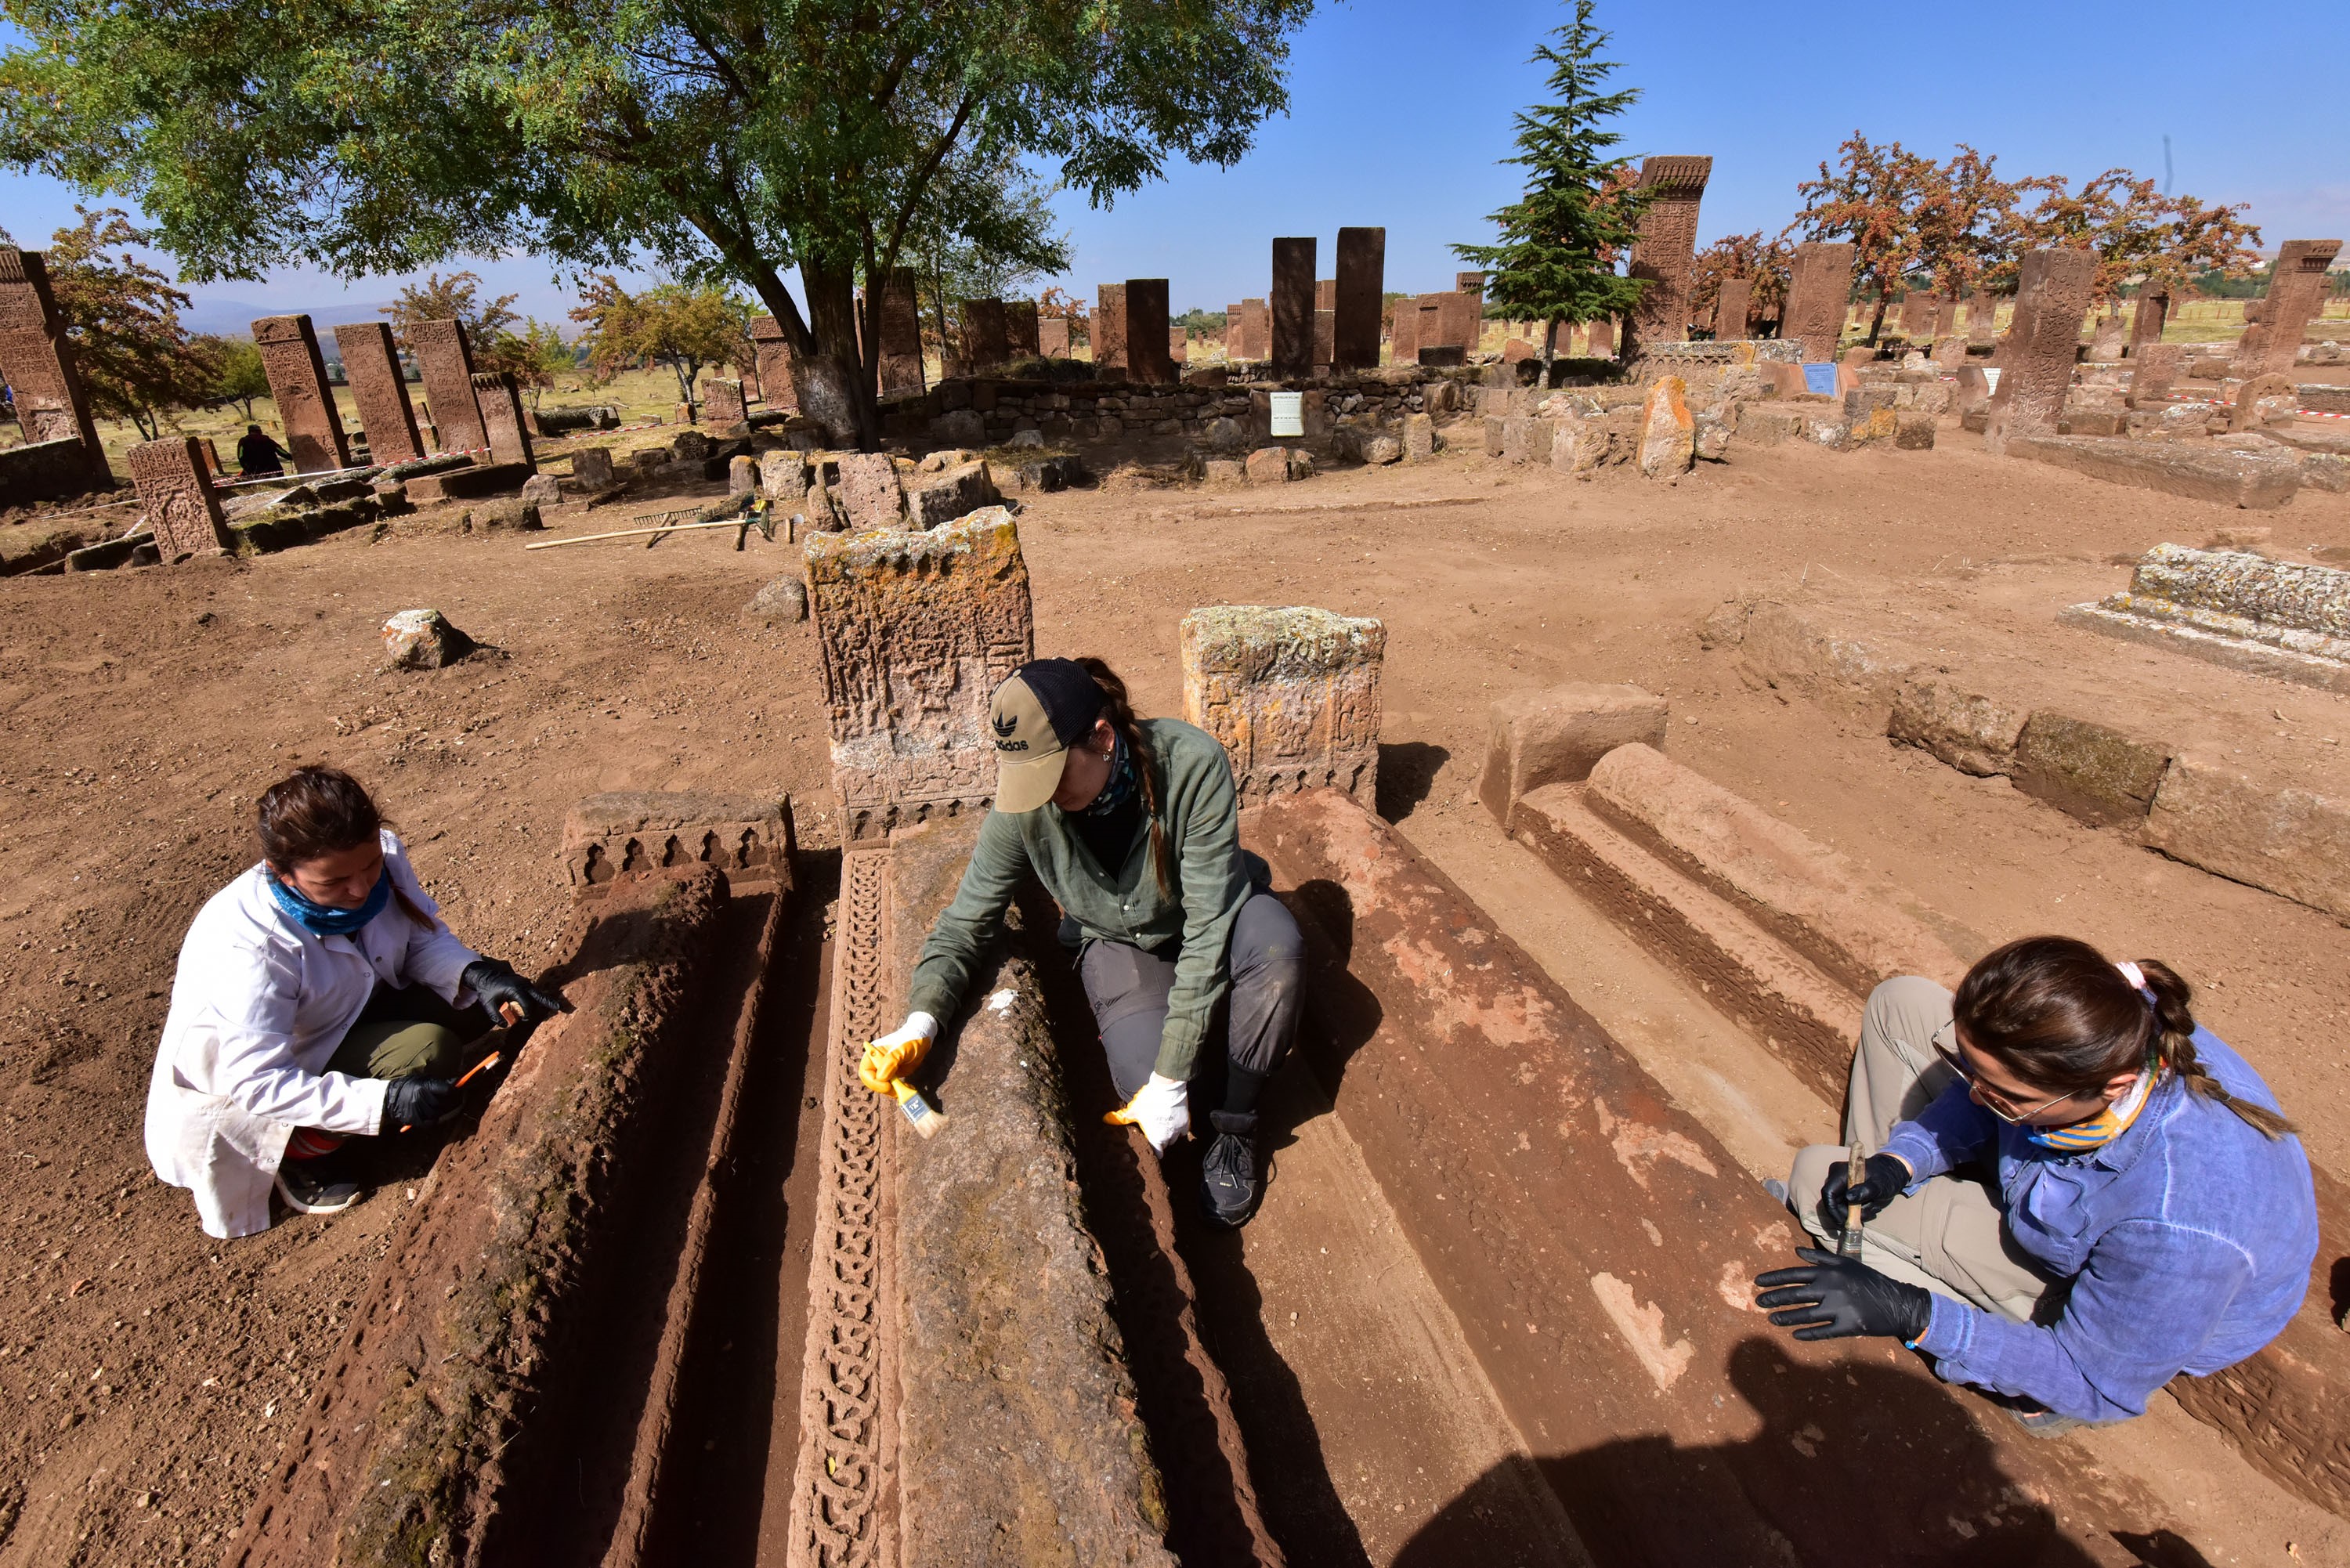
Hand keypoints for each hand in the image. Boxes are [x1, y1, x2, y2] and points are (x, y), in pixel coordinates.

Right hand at [384, 1075, 461, 1131]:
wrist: (388, 1099)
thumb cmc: (407, 1087)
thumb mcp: (421, 1080)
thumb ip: (438, 1082)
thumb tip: (456, 1081)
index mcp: (424, 1087)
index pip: (447, 1090)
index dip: (454, 1089)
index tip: (456, 1088)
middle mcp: (423, 1099)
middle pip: (446, 1102)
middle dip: (450, 1100)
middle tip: (450, 1097)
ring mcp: (420, 1111)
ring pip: (440, 1112)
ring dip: (442, 1109)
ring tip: (436, 1104)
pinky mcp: (416, 1120)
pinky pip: (433, 1122)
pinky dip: (435, 1118)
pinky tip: (432, 1113)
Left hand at [463, 959, 565, 1025]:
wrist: (485, 975)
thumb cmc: (486, 990)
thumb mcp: (488, 1004)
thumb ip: (495, 1016)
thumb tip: (505, 1026)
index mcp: (515, 989)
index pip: (526, 1004)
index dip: (527, 1013)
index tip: (525, 1019)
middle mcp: (523, 984)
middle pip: (539, 995)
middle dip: (549, 1002)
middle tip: (559, 1008)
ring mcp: (525, 982)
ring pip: (537, 993)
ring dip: (545, 1000)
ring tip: (557, 1005)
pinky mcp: (524, 983)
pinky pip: (534, 991)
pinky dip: (540, 997)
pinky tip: (547, 1002)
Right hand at [859, 1012, 937, 1094]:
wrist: (923, 1039)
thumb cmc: (911, 1039)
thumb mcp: (903, 1049)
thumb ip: (891, 1061)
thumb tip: (881, 1077)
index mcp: (874, 1054)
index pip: (865, 1072)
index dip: (874, 1082)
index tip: (888, 1085)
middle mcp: (877, 1063)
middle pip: (872, 1082)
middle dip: (884, 1088)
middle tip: (898, 1090)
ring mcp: (885, 1070)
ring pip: (882, 1087)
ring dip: (893, 1091)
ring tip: (906, 1088)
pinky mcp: (893, 1075)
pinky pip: (892, 1087)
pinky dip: (899, 1090)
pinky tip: (908, 1087)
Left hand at [1104, 1073, 1190, 1152]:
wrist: (1167, 1086)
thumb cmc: (1150, 1099)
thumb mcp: (1134, 1109)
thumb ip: (1121, 1118)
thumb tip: (1105, 1119)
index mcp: (1156, 1137)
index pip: (1157, 1154)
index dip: (1154, 1152)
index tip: (1152, 1148)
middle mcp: (1168, 1137)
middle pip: (1165, 1145)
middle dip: (1160, 1141)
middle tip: (1155, 1133)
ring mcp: (1178, 1130)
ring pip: (1174, 1138)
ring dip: (1169, 1135)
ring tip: (1163, 1127)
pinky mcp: (1186, 1122)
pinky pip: (1183, 1132)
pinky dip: (1179, 1129)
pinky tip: (1173, 1123)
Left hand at [1755, 1248, 1931, 1341]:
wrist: (1897, 1302)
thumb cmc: (1869, 1280)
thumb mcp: (1846, 1263)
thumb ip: (1820, 1258)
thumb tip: (1796, 1251)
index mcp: (1828, 1272)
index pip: (1793, 1274)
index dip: (1774, 1279)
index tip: (1757, 1283)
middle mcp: (1830, 1288)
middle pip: (1794, 1294)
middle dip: (1773, 1298)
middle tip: (1758, 1302)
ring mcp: (1838, 1308)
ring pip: (1804, 1315)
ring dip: (1785, 1317)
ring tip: (1772, 1319)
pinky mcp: (1847, 1326)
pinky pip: (1822, 1332)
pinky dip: (1807, 1334)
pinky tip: (1795, 1335)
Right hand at [1822, 1152, 1913, 1233]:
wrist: (1891, 1172)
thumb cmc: (1886, 1176)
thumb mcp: (1879, 1185)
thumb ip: (1865, 1191)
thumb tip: (1848, 1198)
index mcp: (1841, 1172)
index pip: (1828, 1193)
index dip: (1832, 1210)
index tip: (1843, 1222)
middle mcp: (1836, 1177)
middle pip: (1833, 1202)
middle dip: (1848, 1213)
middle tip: (1866, 1216)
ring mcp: (1839, 1184)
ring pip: (1840, 1206)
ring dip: (1855, 1213)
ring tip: (1872, 1210)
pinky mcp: (1843, 1190)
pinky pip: (1845, 1205)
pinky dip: (1856, 1210)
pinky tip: (1869, 1207)